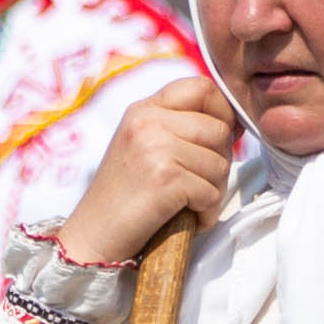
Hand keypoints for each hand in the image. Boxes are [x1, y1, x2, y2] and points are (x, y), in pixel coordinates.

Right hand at [60, 77, 236, 272]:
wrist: (92, 237)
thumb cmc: (124, 197)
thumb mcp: (142, 145)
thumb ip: (177, 126)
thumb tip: (232, 125)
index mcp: (143, 109)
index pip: (201, 87)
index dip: (222, 112)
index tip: (217, 140)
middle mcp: (147, 121)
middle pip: (218, 130)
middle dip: (219, 162)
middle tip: (197, 185)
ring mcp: (155, 148)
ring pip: (220, 164)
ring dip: (213, 192)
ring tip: (187, 204)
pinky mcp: (165, 178)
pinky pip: (212, 193)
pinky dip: (205, 214)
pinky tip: (185, 219)